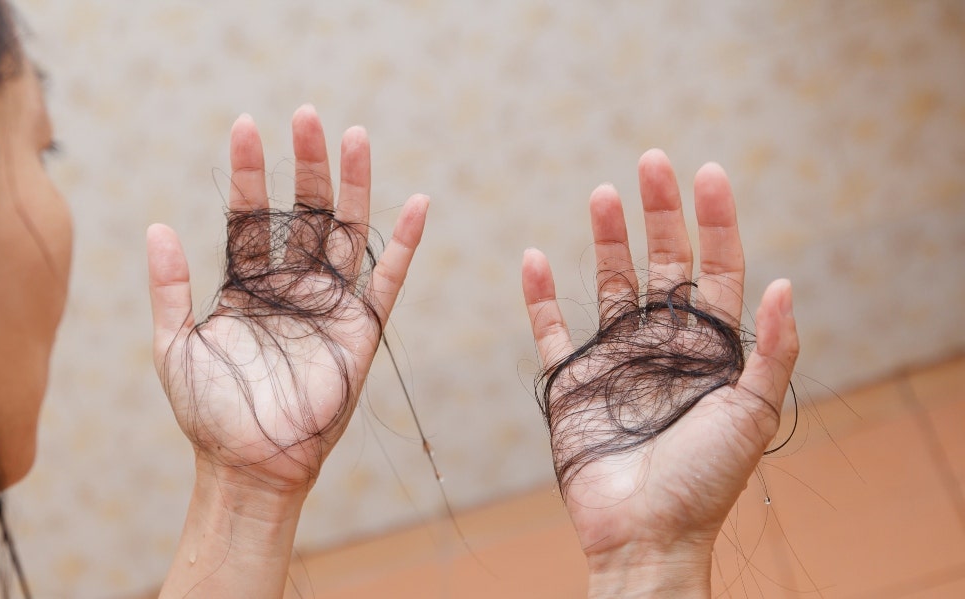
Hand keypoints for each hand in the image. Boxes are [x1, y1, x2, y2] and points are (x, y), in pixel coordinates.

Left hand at [148, 105, 427, 494]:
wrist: (248, 466)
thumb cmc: (208, 415)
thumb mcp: (174, 346)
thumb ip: (170, 288)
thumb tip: (158, 226)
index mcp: (247, 287)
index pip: (250, 215)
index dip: (248, 172)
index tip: (245, 126)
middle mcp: (290, 287)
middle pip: (303, 211)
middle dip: (304, 164)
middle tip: (305, 115)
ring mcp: (327, 305)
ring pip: (346, 231)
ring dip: (353, 185)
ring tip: (354, 135)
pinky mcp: (360, 330)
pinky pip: (388, 280)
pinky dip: (404, 244)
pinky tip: (417, 203)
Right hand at [522, 150, 798, 594]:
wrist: (644, 532)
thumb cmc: (704, 480)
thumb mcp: (751, 414)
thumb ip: (772, 351)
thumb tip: (786, 282)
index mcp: (709, 349)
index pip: (715, 269)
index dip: (715, 222)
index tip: (707, 174)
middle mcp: (663, 344)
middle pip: (663, 262)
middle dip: (661, 213)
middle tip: (652, 162)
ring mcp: (615, 359)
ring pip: (610, 283)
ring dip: (606, 239)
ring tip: (603, 193)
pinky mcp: (571, 381)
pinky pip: (551, 330)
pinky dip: (539, 296)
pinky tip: (534, 257)